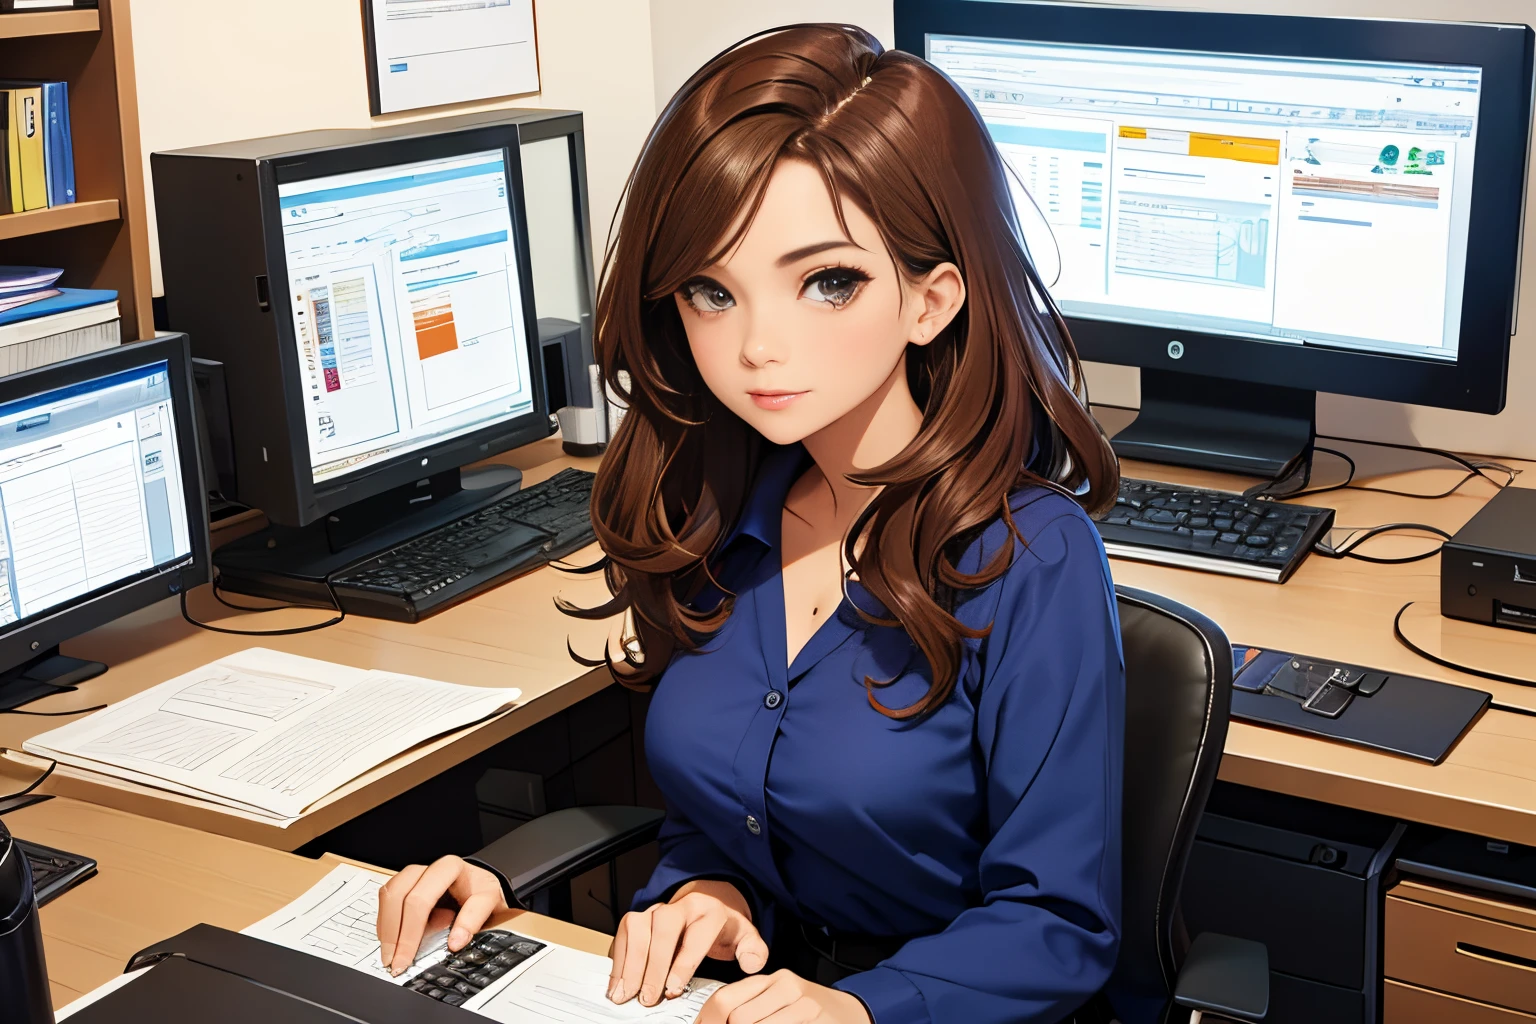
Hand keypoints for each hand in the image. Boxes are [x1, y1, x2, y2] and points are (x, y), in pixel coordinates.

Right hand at [376, 855, 508, 975]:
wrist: (478, 883)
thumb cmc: (481, 891)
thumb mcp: (489, 902)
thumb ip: (474, 920)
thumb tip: (455, 942)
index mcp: (449, 868)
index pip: (420, 901)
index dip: (410, 933)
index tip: (406, 960)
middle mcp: (427, 868)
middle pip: (397, 897)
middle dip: (394, 935)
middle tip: (396, 962)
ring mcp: (413, 875)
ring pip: (387, 897)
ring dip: (386, 930)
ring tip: (390, 956)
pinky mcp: (404, 884)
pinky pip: (386, 901)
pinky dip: (385, 925)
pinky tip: (391, 942)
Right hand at [608, 879, 768, 1006]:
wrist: (707, 904)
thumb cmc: (721, 927)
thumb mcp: (745, 935)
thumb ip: (753, 950)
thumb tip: (751, 963)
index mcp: (708, 912)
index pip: (695, 935)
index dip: (683, 963)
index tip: (673, 990)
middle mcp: (679, 907)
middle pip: (663, 930)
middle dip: (653, 966)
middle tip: (647, 998)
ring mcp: (656, 910)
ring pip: (637, 927)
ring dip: (629, 962)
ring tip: (625, 994)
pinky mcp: (638, 918)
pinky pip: (623, 933)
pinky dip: (617, 959)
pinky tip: (617, 983)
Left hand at [698, 970, 872, 1023]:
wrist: (852, 1014)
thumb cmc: (809, 1012)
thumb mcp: (778, 1002)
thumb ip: (750, 1007)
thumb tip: (711, 1020)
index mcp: (771, 980)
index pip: (724, 997)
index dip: (706, 1020)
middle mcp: (786, 986)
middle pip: (737, 1017)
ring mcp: (803, 1004)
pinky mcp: (814, 1018)